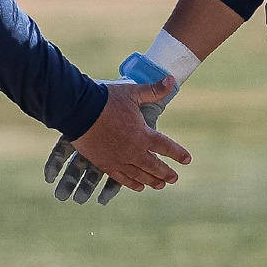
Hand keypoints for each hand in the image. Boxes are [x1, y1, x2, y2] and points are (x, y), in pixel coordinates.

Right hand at [43, 73, 189, 203]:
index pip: (166, 147)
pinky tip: (137, 187)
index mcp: (144, 134)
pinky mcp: (104, 163)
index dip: (178, 154)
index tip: (187, 160)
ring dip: (151, 181)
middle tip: (174, 179)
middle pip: (154, 166)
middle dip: (166, 173)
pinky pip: (121, 178)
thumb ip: (154, 90)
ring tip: (159, 185)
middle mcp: (134, 151)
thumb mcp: (132, 91)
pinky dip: (131, 183)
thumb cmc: (106, 99)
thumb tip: (172, 79)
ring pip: (139, 175)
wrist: (79, 110)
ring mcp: (119, 159)